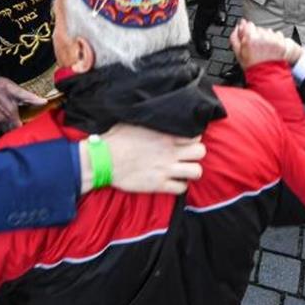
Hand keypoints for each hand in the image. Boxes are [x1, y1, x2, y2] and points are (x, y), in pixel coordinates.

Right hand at [0, 76, 47, 129]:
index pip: (19, 129)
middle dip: (15, 129)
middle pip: (10, 131)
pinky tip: (0, 120)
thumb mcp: (17, 90)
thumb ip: (31, 98)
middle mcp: (1, 120)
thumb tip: (44, 101)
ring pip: (2, 130)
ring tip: (10, 120)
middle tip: (19, 121)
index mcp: (10, 115)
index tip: (26, 123)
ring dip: (6, 128)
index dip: (23, 127)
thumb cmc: (1, 86)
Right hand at [84, 124, 205, 194]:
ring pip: (196, 171)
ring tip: (183, 169)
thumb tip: (156, 115)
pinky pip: (181, 188)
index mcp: (165, 136)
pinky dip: (180, 186)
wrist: (103, 160)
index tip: (186, 141)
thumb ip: (152, 122)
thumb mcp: (134, 122)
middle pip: (200, 152)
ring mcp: (165, 169)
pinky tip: (173, 182)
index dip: (193, 139)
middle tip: (187, 155)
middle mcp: (169, 152)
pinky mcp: (158, 185)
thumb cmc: (116, 139)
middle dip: (196, 154)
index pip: (195, 136)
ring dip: (191, 171)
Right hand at [229, 19, 301, 69]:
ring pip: (267, 31)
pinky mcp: (281, 42)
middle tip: (255, 46)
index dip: (246, 31)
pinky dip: (274, 39)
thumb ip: (235, 37)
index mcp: (250, 37)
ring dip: (265, 37)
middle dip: (256, 34)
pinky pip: (277, 34)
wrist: (268, 76)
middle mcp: (263, 36)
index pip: (248, 24)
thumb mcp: (238, 53)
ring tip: (264, 49)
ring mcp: (273, 39)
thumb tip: (237, 27)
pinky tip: (270, 48)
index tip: (247, 36)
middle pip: (258, 28)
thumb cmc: (253, 66)